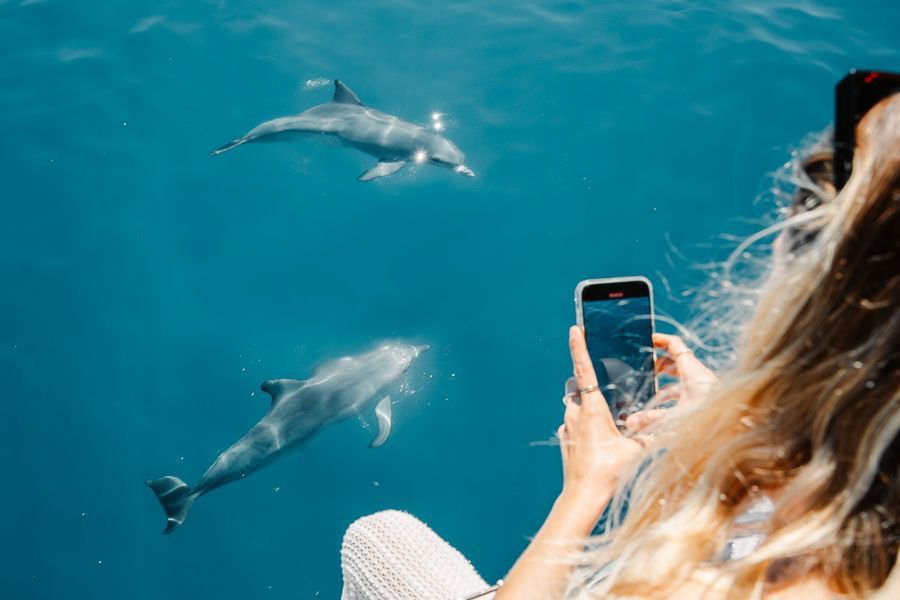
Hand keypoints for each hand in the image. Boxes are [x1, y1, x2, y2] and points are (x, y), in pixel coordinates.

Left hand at [558, 326, 642, 507]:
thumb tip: (660, 427)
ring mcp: (567, 426)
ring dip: (592, 410)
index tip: (574, 328)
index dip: (580, 347)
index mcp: (592, 409)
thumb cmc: (608, 472)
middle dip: (595, 387)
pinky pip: (575, 424)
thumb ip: (647, 434)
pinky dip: (587, 426)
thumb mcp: (635, 450)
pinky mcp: (564, 438)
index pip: (584, 370)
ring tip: (609, 427)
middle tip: (610, 396)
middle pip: (582, 389)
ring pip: (579, 407)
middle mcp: (575, 413)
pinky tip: (599, 442)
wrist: (583, 495)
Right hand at [624, 333, 716, 432]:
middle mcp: (699, 376)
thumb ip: (652, 420)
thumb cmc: (712, 422)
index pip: (675, 345)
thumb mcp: (677, 419)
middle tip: (643, 366)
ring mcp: (703, 387)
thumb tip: (630, 422)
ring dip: (664, 378)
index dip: (660, 339)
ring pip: (680, 375)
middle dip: (658, 361)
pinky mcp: (705, 399)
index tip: (647, 339)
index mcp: (693, 372)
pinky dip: (672, 392)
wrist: (737, 432)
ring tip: (649, 386)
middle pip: (675, 359)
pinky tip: (663, 406)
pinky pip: (684, 389)